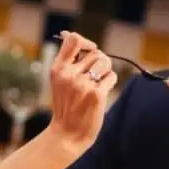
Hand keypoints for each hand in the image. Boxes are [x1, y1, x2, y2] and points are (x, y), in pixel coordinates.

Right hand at [45, 30, 117, 150]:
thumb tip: (68, 34)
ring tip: (98, 83)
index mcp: (57, 69)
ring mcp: (82, 85)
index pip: (73, 39)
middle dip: (100, 61)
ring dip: (106, 71)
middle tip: (95, 75)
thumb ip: (66, 59)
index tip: (90, 50)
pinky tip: (101, 93)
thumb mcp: (59, 80)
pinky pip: (111, 77)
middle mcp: (69, 75)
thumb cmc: (66, 105)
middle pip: (95, 52)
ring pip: (105, 62)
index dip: (86, 42)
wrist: (67, 134)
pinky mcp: (96, 94)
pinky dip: (110, 83)